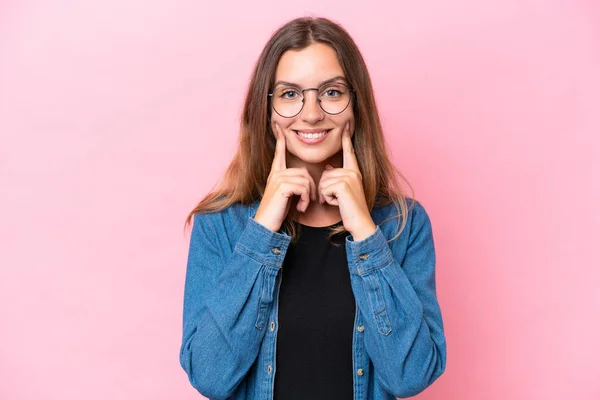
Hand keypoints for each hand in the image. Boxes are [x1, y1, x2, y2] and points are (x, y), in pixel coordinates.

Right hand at [254, 122, 317, 232]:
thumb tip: (306, 179)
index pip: (279, 152)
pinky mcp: (281, 186)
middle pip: (303, 172)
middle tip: (309, 202)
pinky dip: (306, 199)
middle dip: (311, 187)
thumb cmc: (277, 212)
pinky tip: (301, 208)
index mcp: (275, 173)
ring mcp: (277, 179)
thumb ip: (294, 184)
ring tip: (303, 206)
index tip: (278, 125)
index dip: (280, 139)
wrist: (266, 225)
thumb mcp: (286, 195)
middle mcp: (275, 173)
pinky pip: (303, 187)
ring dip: (309, 196)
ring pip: (305, 180)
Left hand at [318, 122, 376, 240]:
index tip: (346, 125)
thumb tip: (327, 169)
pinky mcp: (343, 185)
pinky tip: (339, 203)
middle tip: (338, 199)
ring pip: (323, 182)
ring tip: (339, 201)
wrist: (360, 222)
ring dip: (326, 195)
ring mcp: (349, 177)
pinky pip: (324, 189)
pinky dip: (328, 199)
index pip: (349, 152)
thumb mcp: (344, 191)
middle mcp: (353, 172)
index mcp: (354, 171)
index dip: (346, 138)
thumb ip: (337, 178)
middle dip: (326, 189)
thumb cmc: (351, 209)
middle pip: (325, 174)